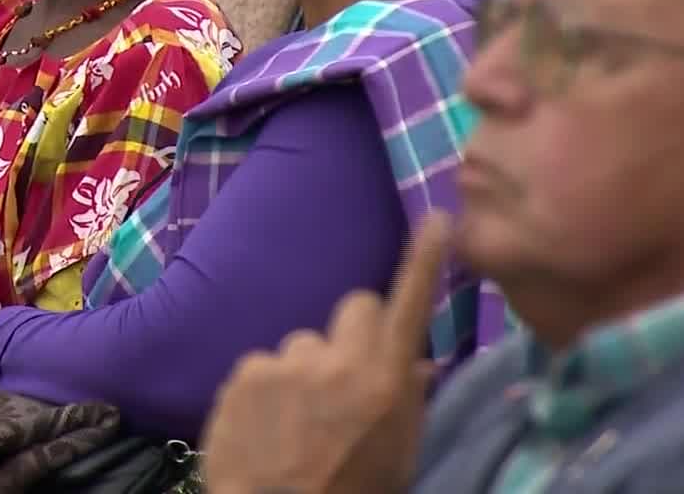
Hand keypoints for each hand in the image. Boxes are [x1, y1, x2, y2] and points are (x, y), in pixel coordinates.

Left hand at [199, 212, 451, 493]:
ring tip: (294, 421)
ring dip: (301, 371)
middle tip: (340, 380)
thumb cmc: (351, 492)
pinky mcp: (245, 372)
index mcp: (386, 382)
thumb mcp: (398, 455)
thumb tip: (415, 359)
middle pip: (352, 309)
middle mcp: (340, 361)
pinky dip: (263, 390)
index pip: (409, 306)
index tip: (438, 218)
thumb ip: (407, 400)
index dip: (424, 261)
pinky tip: (264, 427)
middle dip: (349, 336)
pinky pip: (261, 365)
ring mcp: (287, 362)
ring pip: (302, 346)